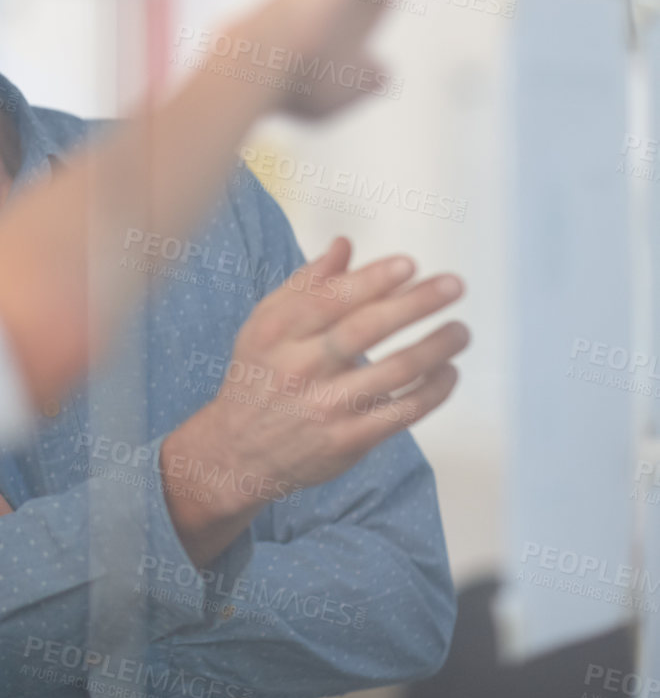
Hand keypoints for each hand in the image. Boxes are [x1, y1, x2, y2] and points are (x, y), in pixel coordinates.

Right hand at [160, 236, 465, 566]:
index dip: (373, 279)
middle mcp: (300, 368)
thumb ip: (305, 285)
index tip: (409, 264)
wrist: (237, 452)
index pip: (330, 298)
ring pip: (394, 371)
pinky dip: (434, 391)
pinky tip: (448, 372)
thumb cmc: (258, 377)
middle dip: (416, 303)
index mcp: (277, 333)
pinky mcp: (348, 441)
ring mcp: (326, 406)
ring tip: (460, 330)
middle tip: (454, 285)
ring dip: (436, 347)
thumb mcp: (265, 327)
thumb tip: (345, 245)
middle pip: (366, 329)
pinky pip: (403, 413)